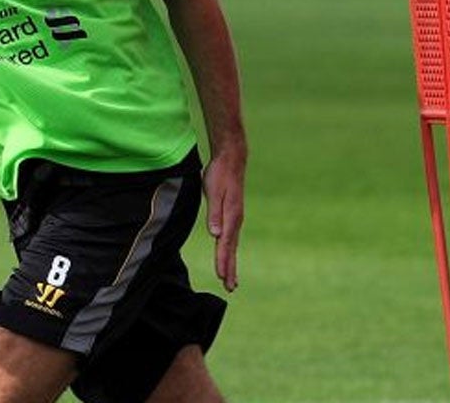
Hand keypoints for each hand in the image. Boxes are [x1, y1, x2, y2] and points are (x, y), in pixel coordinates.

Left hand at [203, 148, 244, 291]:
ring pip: (232, 245)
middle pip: (231, 248)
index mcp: (231, 216)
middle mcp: (235, 220)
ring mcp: (235, 218)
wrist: (231, 160)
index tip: (221, 276)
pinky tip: (228, 256)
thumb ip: (214, 213)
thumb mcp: (214, 192)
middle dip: (230, 269)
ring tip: (231, 281)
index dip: (223, 261)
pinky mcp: (232, 215)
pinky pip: (231, 237)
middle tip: (230, 288)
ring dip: (230, 263)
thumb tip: (215, 234)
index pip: (225, 244)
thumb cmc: (220, 174)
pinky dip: (229, 250)